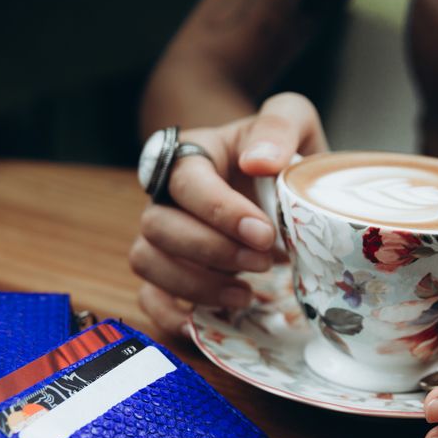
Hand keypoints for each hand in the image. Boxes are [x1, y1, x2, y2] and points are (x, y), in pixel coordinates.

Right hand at [131, 92, 328, 334]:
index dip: (220, 212)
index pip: (185, 182)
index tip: (264, 232)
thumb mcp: (290, 118)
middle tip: (264, 261)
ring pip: (147, 262)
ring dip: (195, 284)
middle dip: (212, 252)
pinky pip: (148, 297)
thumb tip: (259, 162)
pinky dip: (171, 316)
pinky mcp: (167, 270)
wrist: (276, 173)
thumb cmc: (279, 148)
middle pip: (157, 226)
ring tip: (246, 293)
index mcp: (192, 154)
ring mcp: (162, 235)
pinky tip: (211, 319)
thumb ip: (278, 126)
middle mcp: (166, 196)